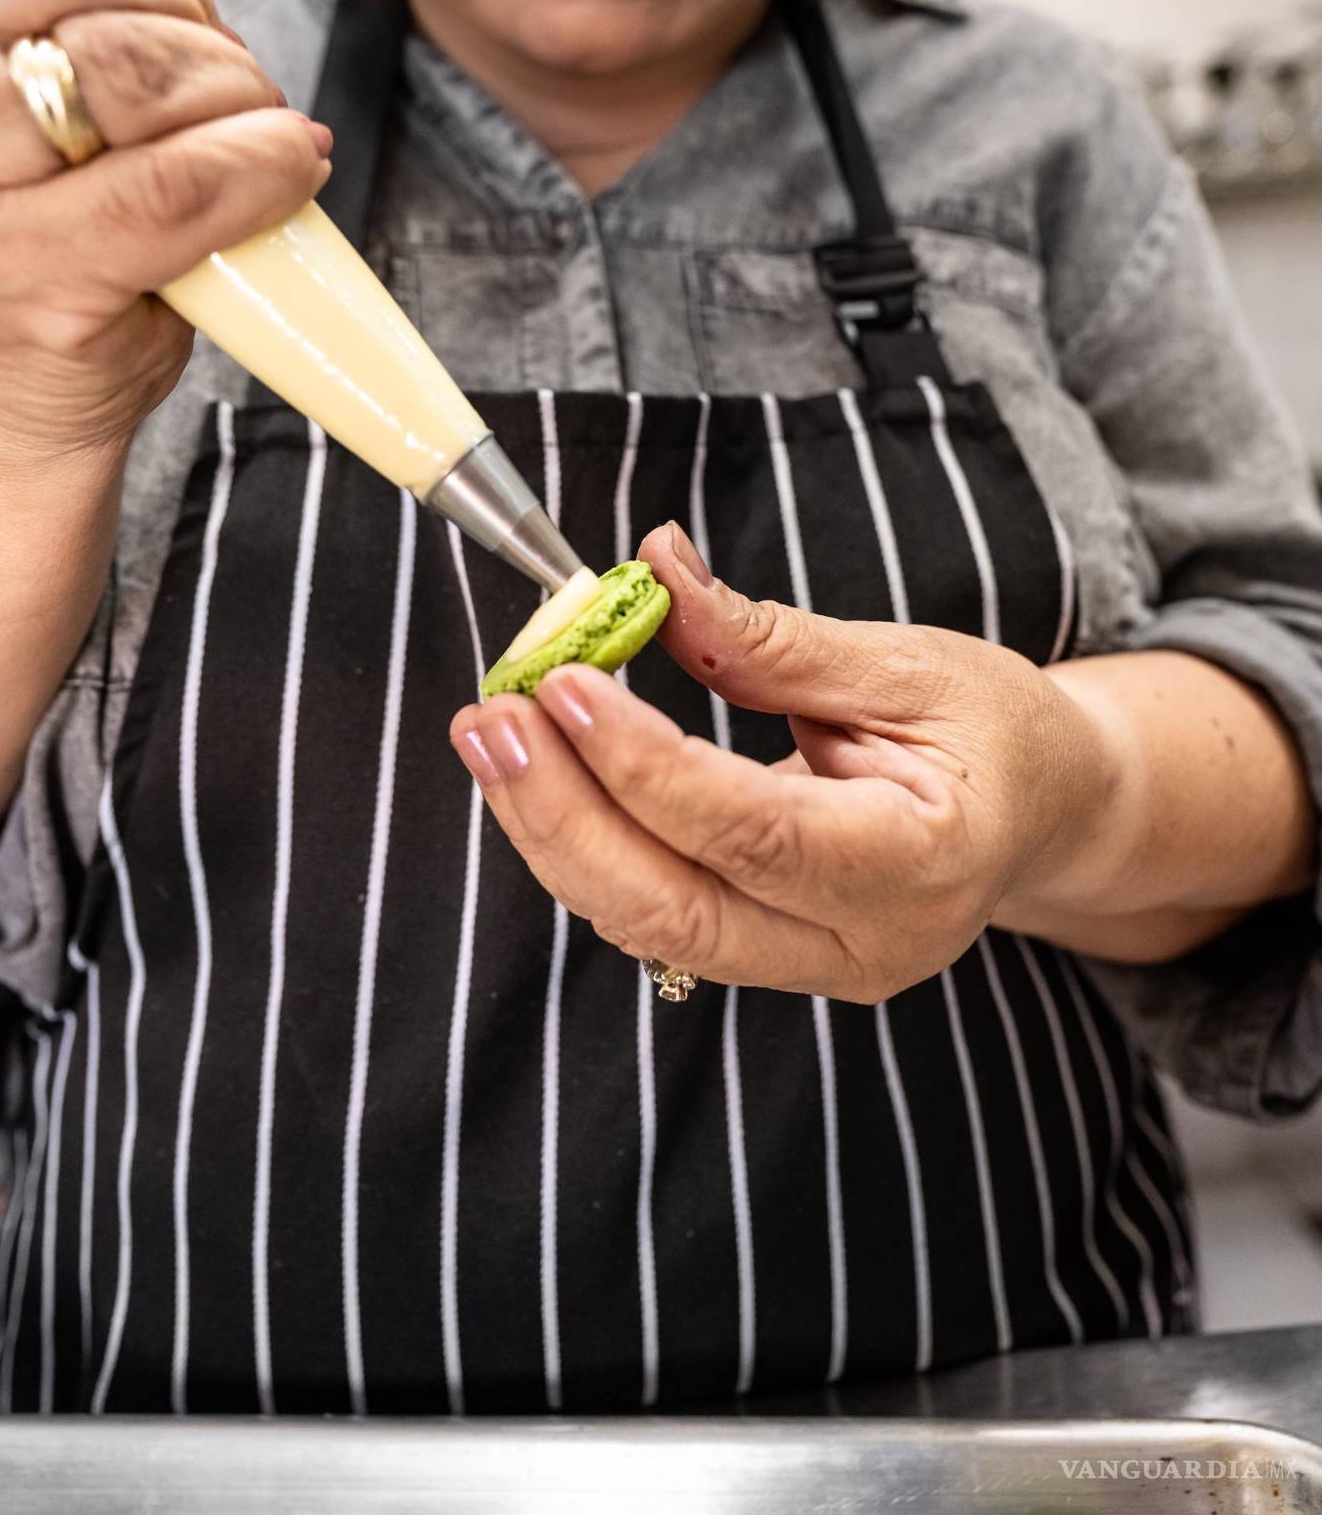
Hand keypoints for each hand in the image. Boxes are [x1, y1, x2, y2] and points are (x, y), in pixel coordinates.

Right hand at [0, 0, 332, 459]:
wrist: (12, 406)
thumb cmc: (25, 237)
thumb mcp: (4, 76)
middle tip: (207, 60)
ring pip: (132, 64)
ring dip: (230, 84)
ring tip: (242, 128)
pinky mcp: (31, 278)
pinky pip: (175, 185)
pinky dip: (260, 166)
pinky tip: (286, 166)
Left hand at [449, 522, 1122, 999]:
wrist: (1048, 810)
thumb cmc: (997, 728)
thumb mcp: (907, 665)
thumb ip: (772, 640)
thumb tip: (654, 570)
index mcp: (924, 864)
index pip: (754, 831)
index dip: (646, 765)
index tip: (565, 685)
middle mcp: (867, 945)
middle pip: (680, 910)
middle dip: (565, 817)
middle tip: (491, 719)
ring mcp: (818, 968)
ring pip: (652, 927)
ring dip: (556, 832)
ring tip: (492, 737)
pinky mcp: (776, 958)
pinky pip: (661, 916)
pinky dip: (590, 846)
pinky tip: (545, 776)